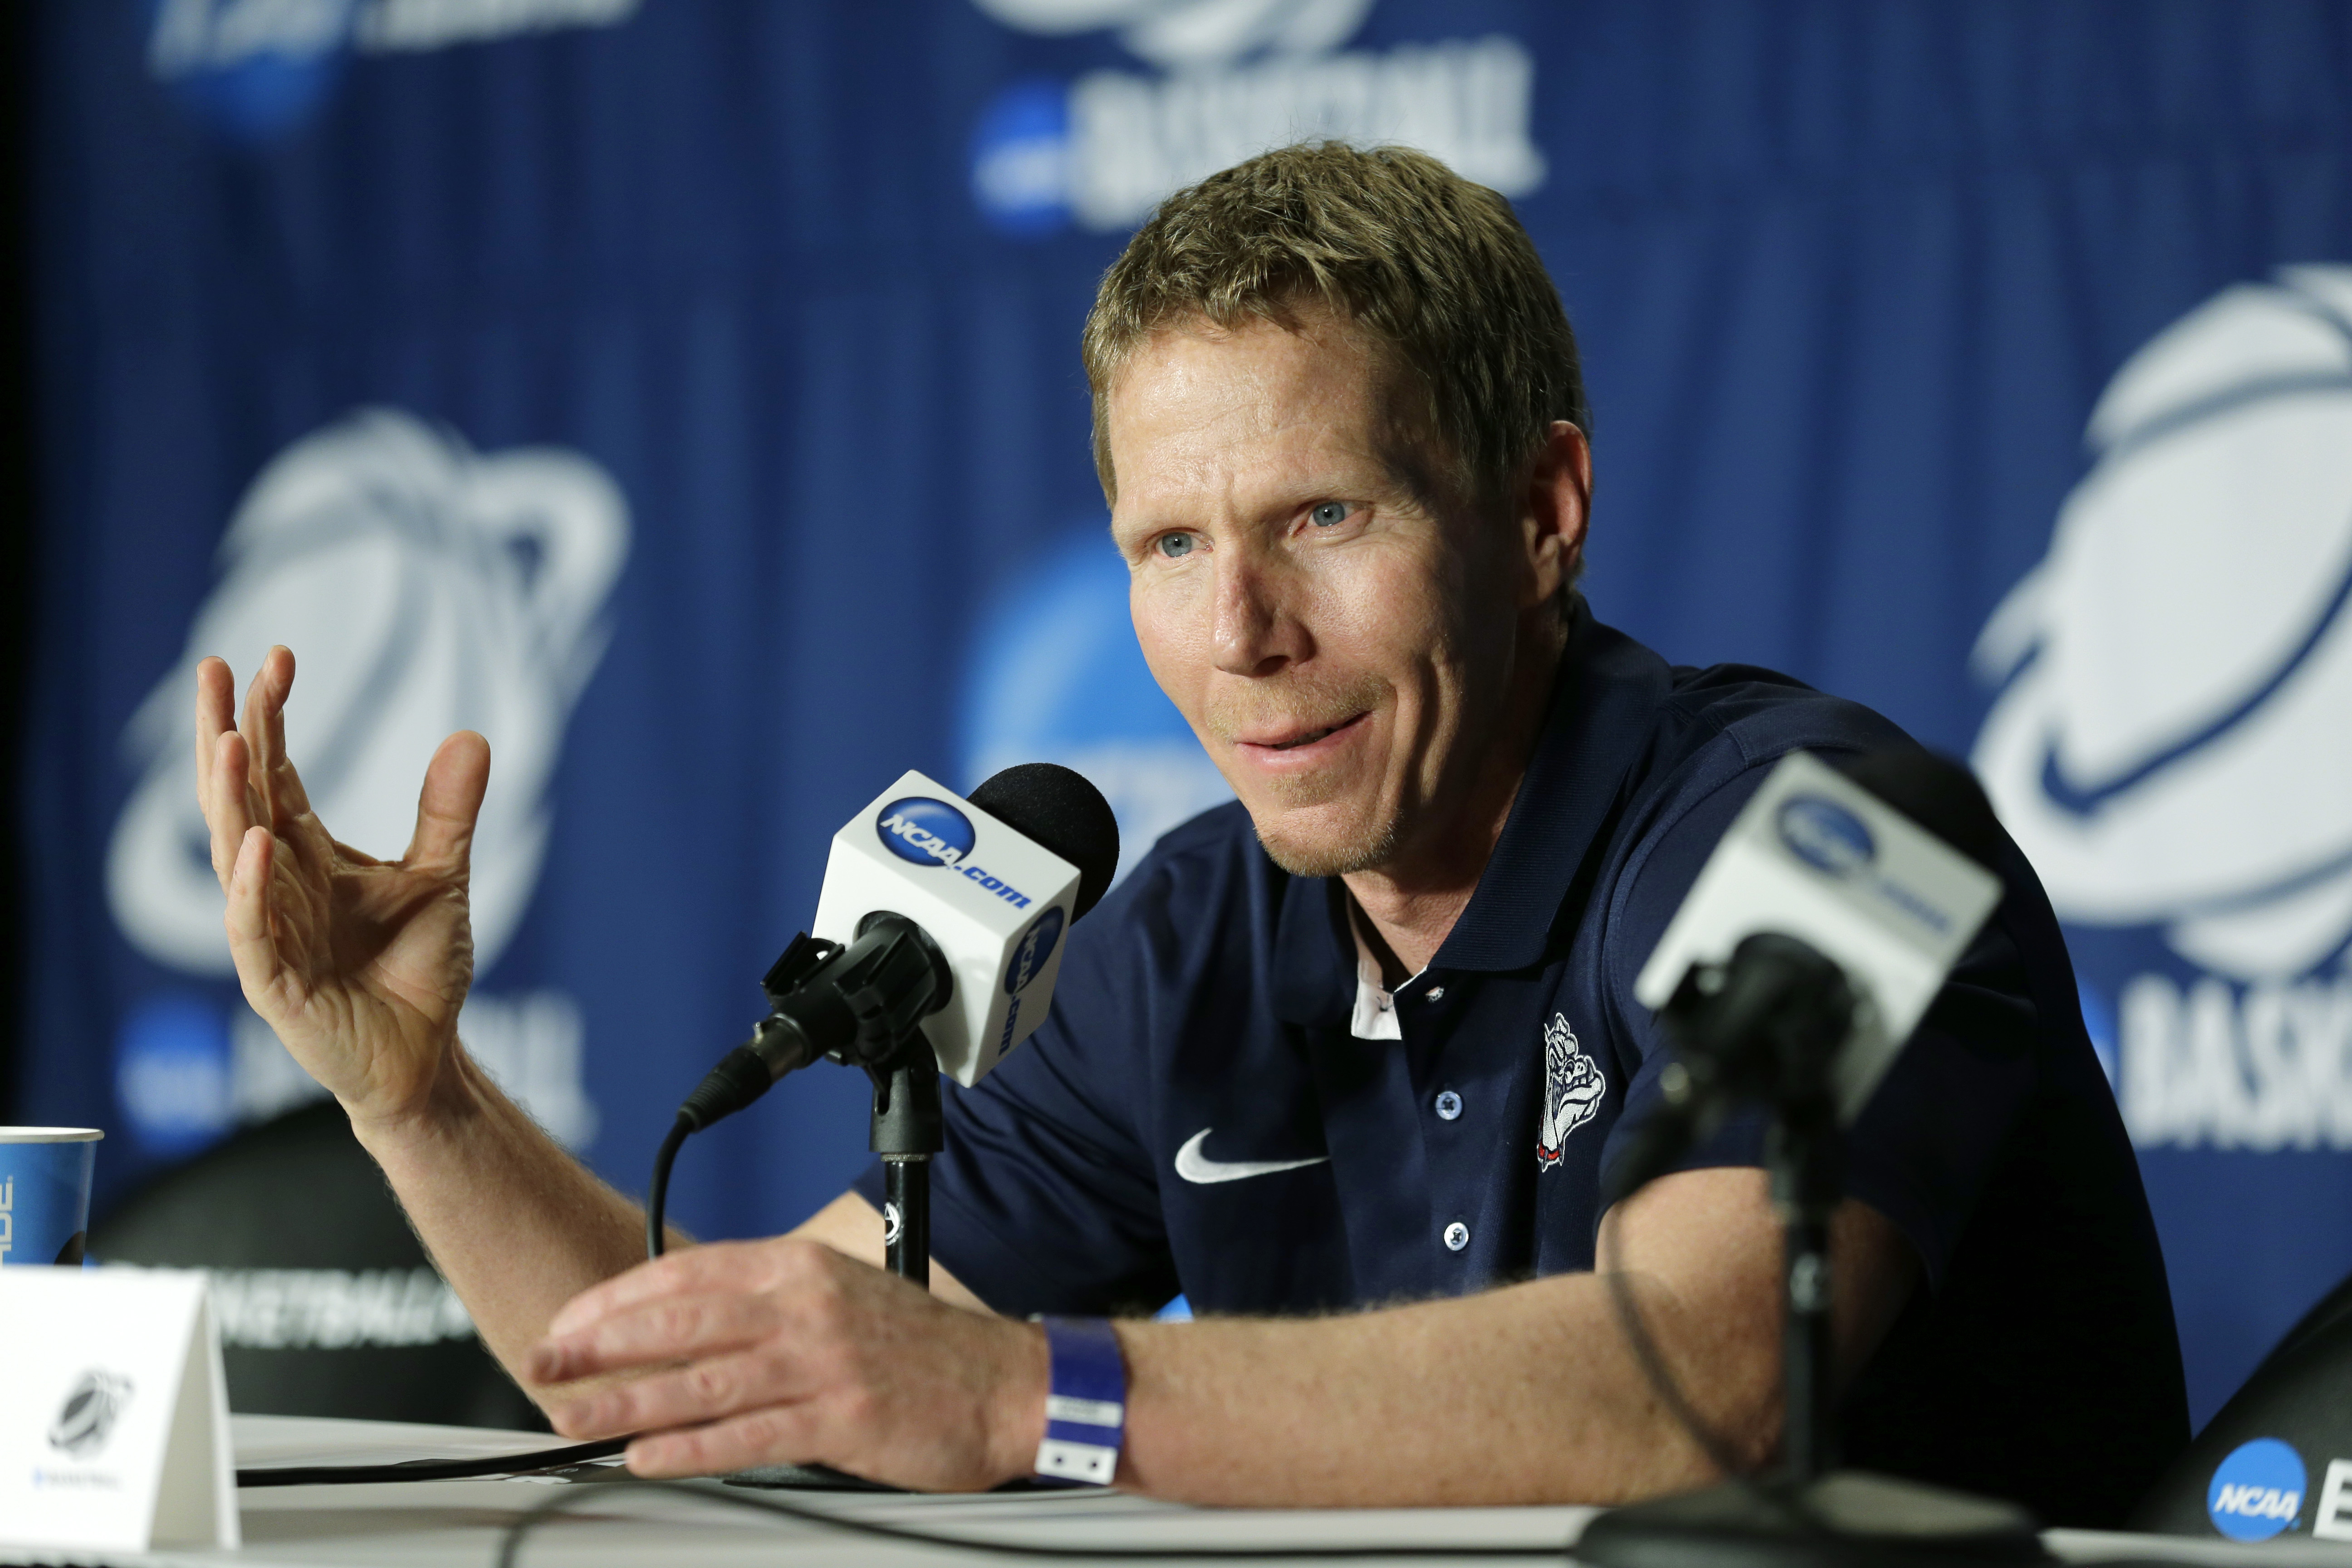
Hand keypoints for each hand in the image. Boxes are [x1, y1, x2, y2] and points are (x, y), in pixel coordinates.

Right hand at [195, 647, 489, 1133]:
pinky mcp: (276, 985)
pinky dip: (251, 888)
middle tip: (211, 665)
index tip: (276, 656)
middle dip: (225, 734)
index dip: (270, 716)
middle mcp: (276, 884)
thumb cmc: (417, 970)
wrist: (425, 1056)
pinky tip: (253, 843)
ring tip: (232, 738)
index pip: (276, 774)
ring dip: (230, 798)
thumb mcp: (441, 877)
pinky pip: (254, 930)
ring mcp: (269, 933)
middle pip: (238, 797)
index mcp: (306, 856)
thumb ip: (447, 811)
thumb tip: (472, 734)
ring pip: (234, 853)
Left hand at [528, 1238, 1047, 1490]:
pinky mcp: (841, 1419)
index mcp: (801, 1267)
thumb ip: (768, 1304)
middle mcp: (805, 1306)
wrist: (1011, 1384)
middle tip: (543, 1362)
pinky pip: (748, 1436)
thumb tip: (685, 1324)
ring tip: (572, 1415)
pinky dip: (689, 1446)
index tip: (570, 1321)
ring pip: (702, 1379)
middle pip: (679, 1319)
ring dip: (626, 1399)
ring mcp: (823, 1362)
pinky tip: (646, 1456)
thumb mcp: (842, 1296)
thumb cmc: (923, 1349)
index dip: (616, 1298)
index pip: (685, 1271)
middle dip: (599, 1343)